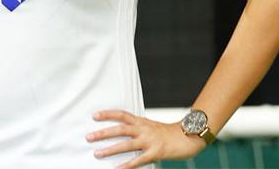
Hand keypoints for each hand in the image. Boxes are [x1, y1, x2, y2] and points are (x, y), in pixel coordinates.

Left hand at [86, 110, 206, 167]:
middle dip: (103, 133)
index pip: (122, 115)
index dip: (108, 114)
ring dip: (110, 150)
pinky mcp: (155, 153)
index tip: (95, 116)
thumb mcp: (151, 127)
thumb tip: (124, 132)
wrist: (188, 137)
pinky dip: (127, 165)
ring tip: (97, 154)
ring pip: (126, 144)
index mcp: (142, 122)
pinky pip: (138, 160)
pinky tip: (117, 168)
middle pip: (120, 129)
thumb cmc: (169, 133)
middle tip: (89, 137)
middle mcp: (144, 129)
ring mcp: (150, 141)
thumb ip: (138, 129)